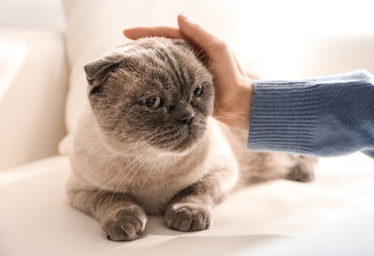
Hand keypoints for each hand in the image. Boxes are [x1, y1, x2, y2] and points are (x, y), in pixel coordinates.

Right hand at [123, 15, 252, 129]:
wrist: (238, 104)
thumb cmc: (232, 76)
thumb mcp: (219, 50)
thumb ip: (200, 34)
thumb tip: (179, 17)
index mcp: (192, 45)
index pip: (164, 35)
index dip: (145, 33)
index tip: (125, 33)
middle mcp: (184, 58)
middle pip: (157, 50)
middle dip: (137, 48)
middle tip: (117, 51)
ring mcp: (182, 75)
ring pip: (158, 66)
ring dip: (142, 65)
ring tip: (122, 66)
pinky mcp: (181, 90)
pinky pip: (163, 83)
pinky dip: (151, 81)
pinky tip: (138, 83)